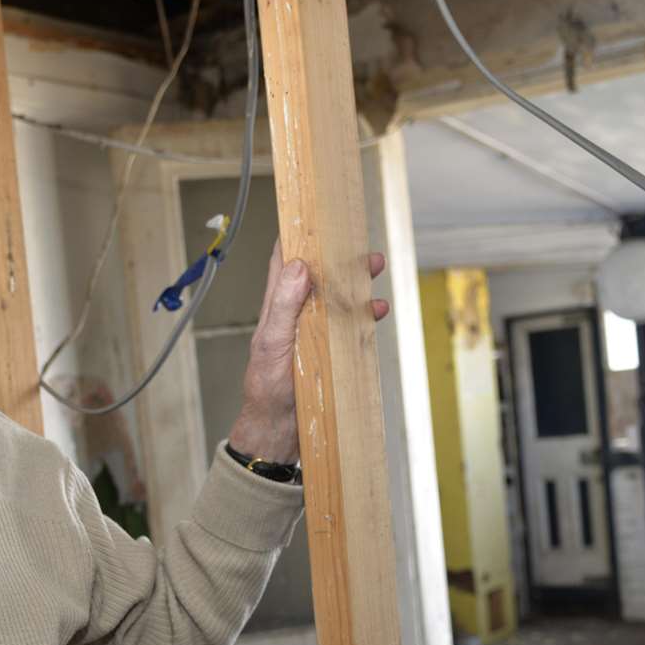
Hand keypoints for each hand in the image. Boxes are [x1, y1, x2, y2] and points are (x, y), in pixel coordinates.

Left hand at [227, 241, 388, 463]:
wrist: (278, 432)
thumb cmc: (267, 389)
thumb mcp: (272, 342)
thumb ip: (283, 304)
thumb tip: (297, 264)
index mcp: (276, 308)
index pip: (283, 262)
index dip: (295, 236)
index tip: (311, 213)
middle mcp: (295, 316)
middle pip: (319, 276)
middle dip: (339, 258)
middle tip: (360, 245)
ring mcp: (312, 333)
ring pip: (338, 300)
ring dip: (357, 284)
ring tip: (375, 269)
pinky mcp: (328, 352)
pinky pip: (350, 328)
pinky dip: (364, 318)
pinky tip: (377, 313)